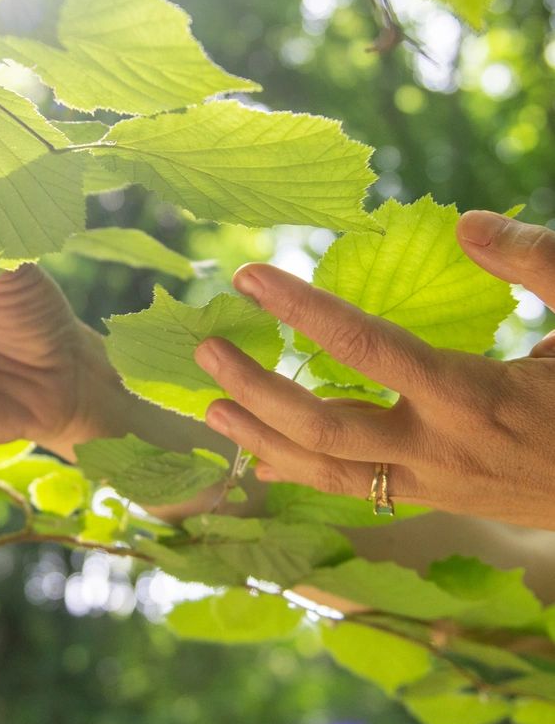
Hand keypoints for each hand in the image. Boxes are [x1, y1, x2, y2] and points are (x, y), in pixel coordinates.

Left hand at [194, 211, 554, 530]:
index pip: (365, 347)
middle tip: (203, 351)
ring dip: (262, 438)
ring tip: (209, 406)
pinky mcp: (436, 500)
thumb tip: (466, 224)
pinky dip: (301, 475)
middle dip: (256, 388)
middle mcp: (441, 448)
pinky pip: (354, 494)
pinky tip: (259, 458)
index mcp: (473, 396)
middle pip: (324, 425)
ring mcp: (434, 483)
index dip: (301, 309)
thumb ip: (539, 263)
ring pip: (328, 473)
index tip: (250, 274)